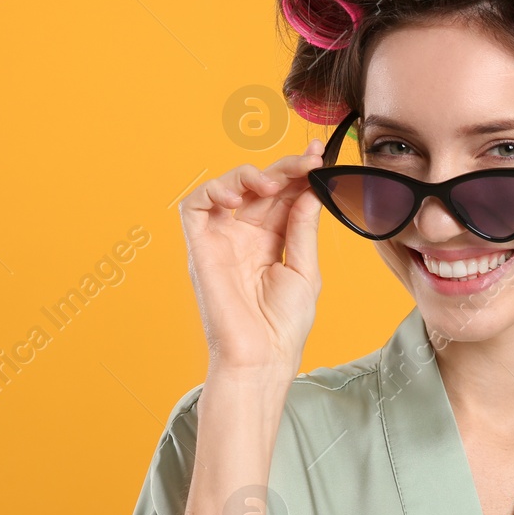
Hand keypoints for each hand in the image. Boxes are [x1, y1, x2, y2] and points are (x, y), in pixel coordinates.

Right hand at [178, 139, 326, 374]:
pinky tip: (237, 194)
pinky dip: (213, 189)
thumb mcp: (305, 270)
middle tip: (305, 162)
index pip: (283, 195)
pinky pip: (195, 206)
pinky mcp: (200, 247)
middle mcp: (245, 236)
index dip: (299, 173)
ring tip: (271, 184)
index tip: (318, 156)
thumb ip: (303, 228)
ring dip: (249, 175)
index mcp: (271, 241)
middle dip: (283, 168)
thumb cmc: (283, 326)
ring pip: (227, 186)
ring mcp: (221, 239)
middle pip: (260, 186)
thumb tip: (310, 190)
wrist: (262, 358)